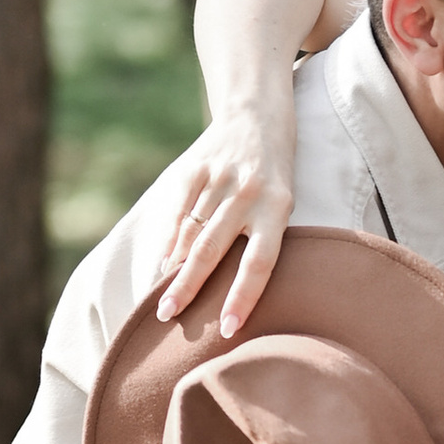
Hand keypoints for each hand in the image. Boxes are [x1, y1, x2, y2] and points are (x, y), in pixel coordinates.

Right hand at [154, 106, 296, 333]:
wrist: (256, 115)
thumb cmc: (274, 176)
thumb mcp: (281, 203)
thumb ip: (260, 237)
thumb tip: (231, 289)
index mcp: (278, 206)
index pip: (259, 262)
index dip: (243, 297)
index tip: (227, 328)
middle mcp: (247, 193)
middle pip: (212, 250)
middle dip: (188, 288)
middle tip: (167, 317)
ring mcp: (219, 180)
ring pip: (190, 234)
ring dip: (173, 270)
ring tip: (161, 301)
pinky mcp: (195, 169)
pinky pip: (178, 214)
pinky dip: (169, 242)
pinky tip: (162, 265)